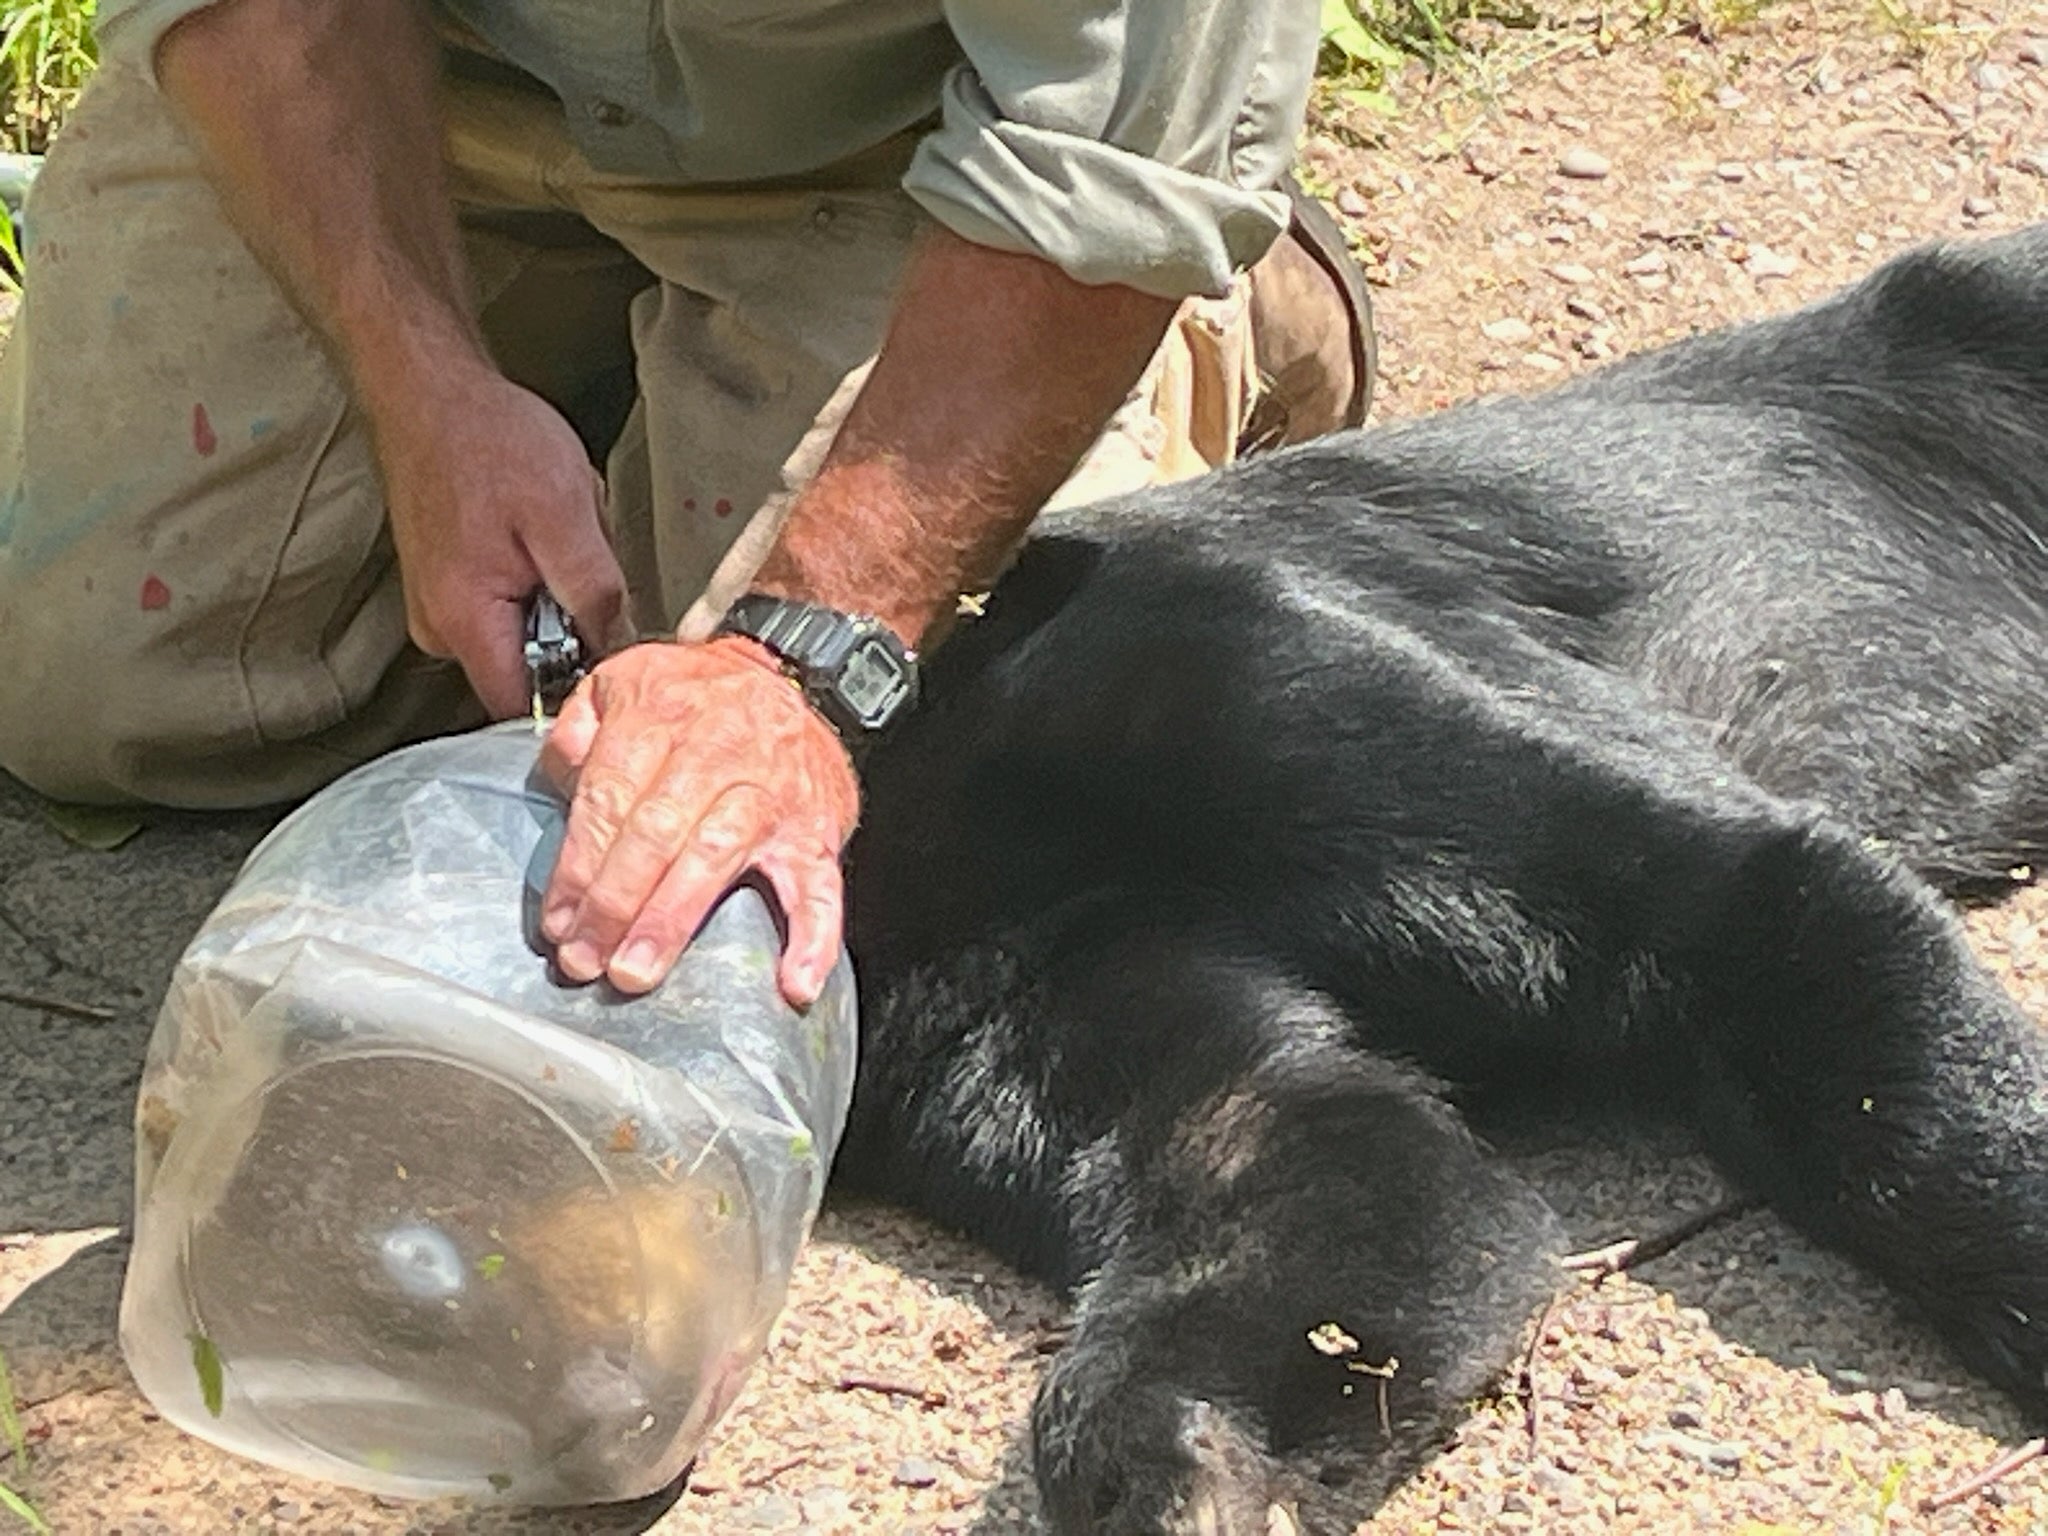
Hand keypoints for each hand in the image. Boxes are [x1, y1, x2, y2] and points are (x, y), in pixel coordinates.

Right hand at [377, 365, 627, 715]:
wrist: (430, 392)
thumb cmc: (489, 440)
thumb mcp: (566, 513)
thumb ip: (594, 593)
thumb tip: (618, 648)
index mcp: (465, 622)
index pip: (523, 709)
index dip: (576, 697)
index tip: (615, 664)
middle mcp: (441, 630)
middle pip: (531, 673)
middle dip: (574, 628)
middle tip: (583, 562)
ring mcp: (440, 610)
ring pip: (526, 636)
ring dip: (559, 595)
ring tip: (556, 535)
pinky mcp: (449, 589)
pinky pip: (510, 608)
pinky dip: (538, 576)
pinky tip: (538, 530)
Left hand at [536, 639, 860, 1004]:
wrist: (799, 675)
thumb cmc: (703, 693)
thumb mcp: (625, 678)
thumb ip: (581, 722)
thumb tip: (562, 768)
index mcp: (663, 714)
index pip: (611, 796)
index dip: (579, 864)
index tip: (559, 919)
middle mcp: (718, 752)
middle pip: (657, 833)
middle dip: (614, 904)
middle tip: (585, 958)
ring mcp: (772, 794)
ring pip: (717, 858)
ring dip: (672, 920)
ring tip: (637, 970)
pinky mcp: (815, 829)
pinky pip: (820, 886)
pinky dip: (815, 937)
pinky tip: (795, 982)